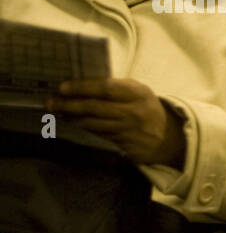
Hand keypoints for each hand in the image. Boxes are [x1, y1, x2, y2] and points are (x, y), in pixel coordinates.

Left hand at [46, 78, 184, 166]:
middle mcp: (133, 112)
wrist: (169, 138)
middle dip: (69, 105)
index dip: (82, 87)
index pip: (105, 88)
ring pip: (92, 124)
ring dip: (72, 119)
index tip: (63, 87)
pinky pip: (98, 137)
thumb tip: (83, 85)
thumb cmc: (147, 109)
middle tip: (50, 102)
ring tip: (58, 113)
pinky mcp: (124, 146)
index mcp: (138, 94)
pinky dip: (83, 131)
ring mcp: (128, 131)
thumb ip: (117, 88)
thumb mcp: (140, 93)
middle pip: (94, 107)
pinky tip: (73, 126)